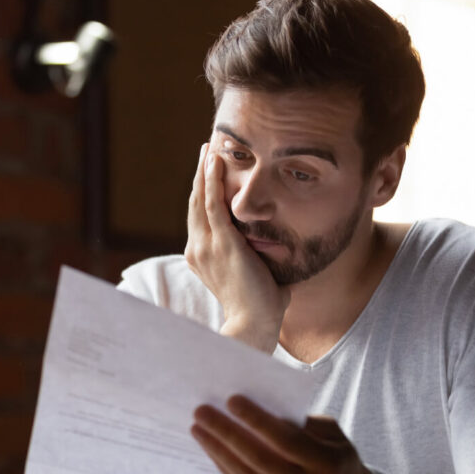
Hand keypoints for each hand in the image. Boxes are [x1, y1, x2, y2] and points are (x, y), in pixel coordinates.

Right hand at [184, 143, 288, 352]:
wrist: (254, 325)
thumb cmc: (261, 307)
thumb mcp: (255, 275)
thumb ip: (260, 259)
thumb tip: (278, 248)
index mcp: (202, 257)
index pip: (200, 217)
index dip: (203, 193)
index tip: (209, 173)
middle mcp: (198, 248)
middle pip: (195, 202)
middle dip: (200, 175)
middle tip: (205, 150)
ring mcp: (206, 245)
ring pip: (200, 198)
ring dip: (204, 170)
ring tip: (208, 148)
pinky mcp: (221, 242)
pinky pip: (213, 204)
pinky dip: (212, 180)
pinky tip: (214, 161)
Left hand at [191, 395, 376, 473]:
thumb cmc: (339, 462)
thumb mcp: (335, 438)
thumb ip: (304, 423)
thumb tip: (262, 407)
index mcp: (328, 465)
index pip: (286, 441)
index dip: (257, 420)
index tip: (232, 400)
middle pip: (259, 458)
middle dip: (226, 433)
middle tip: (202, 411)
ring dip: (217, 450)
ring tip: (198, 428)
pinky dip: (225, 468)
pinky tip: (212, 450)